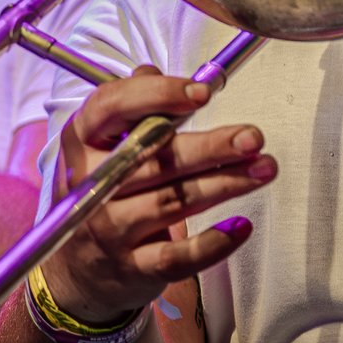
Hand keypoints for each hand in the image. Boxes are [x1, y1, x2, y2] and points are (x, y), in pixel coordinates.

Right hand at [36, 67, 274, 324]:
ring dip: (224, 183)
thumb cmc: (102, 192)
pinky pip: (177, 257)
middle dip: (209, 146)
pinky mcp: (133, 268)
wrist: (77, 271)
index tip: (203, 92)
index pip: (112, 107)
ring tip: (264, 168)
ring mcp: (109, 229)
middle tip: (253, 137)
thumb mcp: (101, 145)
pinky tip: (241, 226)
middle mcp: (91, 184)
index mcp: (81, 141)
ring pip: (172, 203)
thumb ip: (130, 108)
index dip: (157, 96)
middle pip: (154, 159)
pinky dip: (212, 244)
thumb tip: (152, 71)